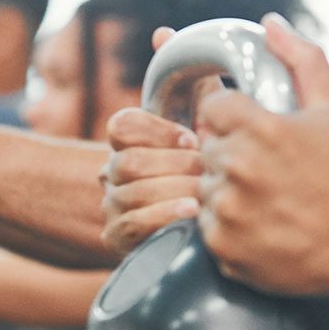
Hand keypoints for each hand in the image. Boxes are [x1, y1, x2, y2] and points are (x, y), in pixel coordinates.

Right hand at [100, 107, 201, 254]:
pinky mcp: (116, 236)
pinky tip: (190, 211)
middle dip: (174, 164)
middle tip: (207, 169)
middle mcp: (114, 173)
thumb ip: (204, 120)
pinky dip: (164, 215)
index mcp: (128, 146)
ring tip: (204, 193)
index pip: (124, 126)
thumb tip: (216, 93)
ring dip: (174, 190)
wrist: (188, 233)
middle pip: (130, 160)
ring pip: (132, 192)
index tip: (193, 140)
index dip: (158, 131)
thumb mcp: (203, 149)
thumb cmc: (202, 183)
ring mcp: (112, 204)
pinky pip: (132, 223)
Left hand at [194, 14, 328, 294]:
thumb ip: (302, 58)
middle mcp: (239, 167)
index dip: (232, 118)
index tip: (254, 132)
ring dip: (226, 188)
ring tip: (266, 197)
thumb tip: (271, 22)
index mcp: (261, 128)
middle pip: (206, 146)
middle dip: (230, 153)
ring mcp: (228, 210)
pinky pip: (205, 223)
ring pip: (203, 185)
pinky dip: (226, 224)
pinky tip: (261, 222)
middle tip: (268, 169)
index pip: (212, 106)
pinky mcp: (222, 246)